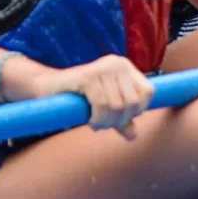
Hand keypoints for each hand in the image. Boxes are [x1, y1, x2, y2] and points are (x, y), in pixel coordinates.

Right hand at [32, 55, 153, 140]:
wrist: (49, 87)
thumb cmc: (80, 97)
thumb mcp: (106, 107)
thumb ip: (121, 119)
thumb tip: (134, 135)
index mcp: (125, 66)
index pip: (148, 92)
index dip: (137, 111)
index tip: (122, 118)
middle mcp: (116, 63)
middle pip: (132, 103)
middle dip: (119, 120)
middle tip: (104, 123)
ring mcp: (102, 68)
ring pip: (117, 106)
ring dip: (106, 122)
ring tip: (96, 122)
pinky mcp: (87, 77)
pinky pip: (101, 105)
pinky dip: (97, 119)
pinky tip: (90, 120)